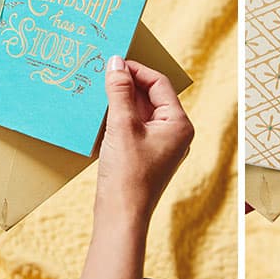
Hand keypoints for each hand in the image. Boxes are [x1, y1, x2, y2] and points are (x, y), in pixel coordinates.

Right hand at [76, 56, 193, 278]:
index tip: (113, 62)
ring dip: (122, 100)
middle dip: (128, 85)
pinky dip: (120, 117)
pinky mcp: (147, 155)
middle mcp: (176, 133)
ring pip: (142, 111)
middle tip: (104, 72)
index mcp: (179, 124)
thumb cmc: (127, 174)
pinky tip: (101, 113)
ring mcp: (162, 145)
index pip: (159, 84)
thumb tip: (116, 62)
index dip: (136, 70)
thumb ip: (119, 91)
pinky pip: (136, 127)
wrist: (121, 217)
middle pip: (152, 96)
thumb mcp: (121, 126)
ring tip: (100, 90)